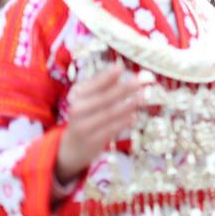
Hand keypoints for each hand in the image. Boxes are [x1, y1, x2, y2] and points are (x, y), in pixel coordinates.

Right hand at [57, 63, 141, 183]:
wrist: (71, 147)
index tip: (120, 67)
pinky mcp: (92, 141)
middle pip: (103, 99)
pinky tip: (135, 117)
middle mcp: (78, 111)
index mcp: (78, 97)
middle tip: (139, 82)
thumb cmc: (85, 118)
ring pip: (108, 114)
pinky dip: (123, 123)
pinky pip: (111, 130)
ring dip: (128, 105)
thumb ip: (103, 86)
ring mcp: (84, 127)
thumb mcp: (89, 101)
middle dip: (122, 90)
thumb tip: (119, 67)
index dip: (106, 77)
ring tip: (143, 97)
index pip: (93, 85)